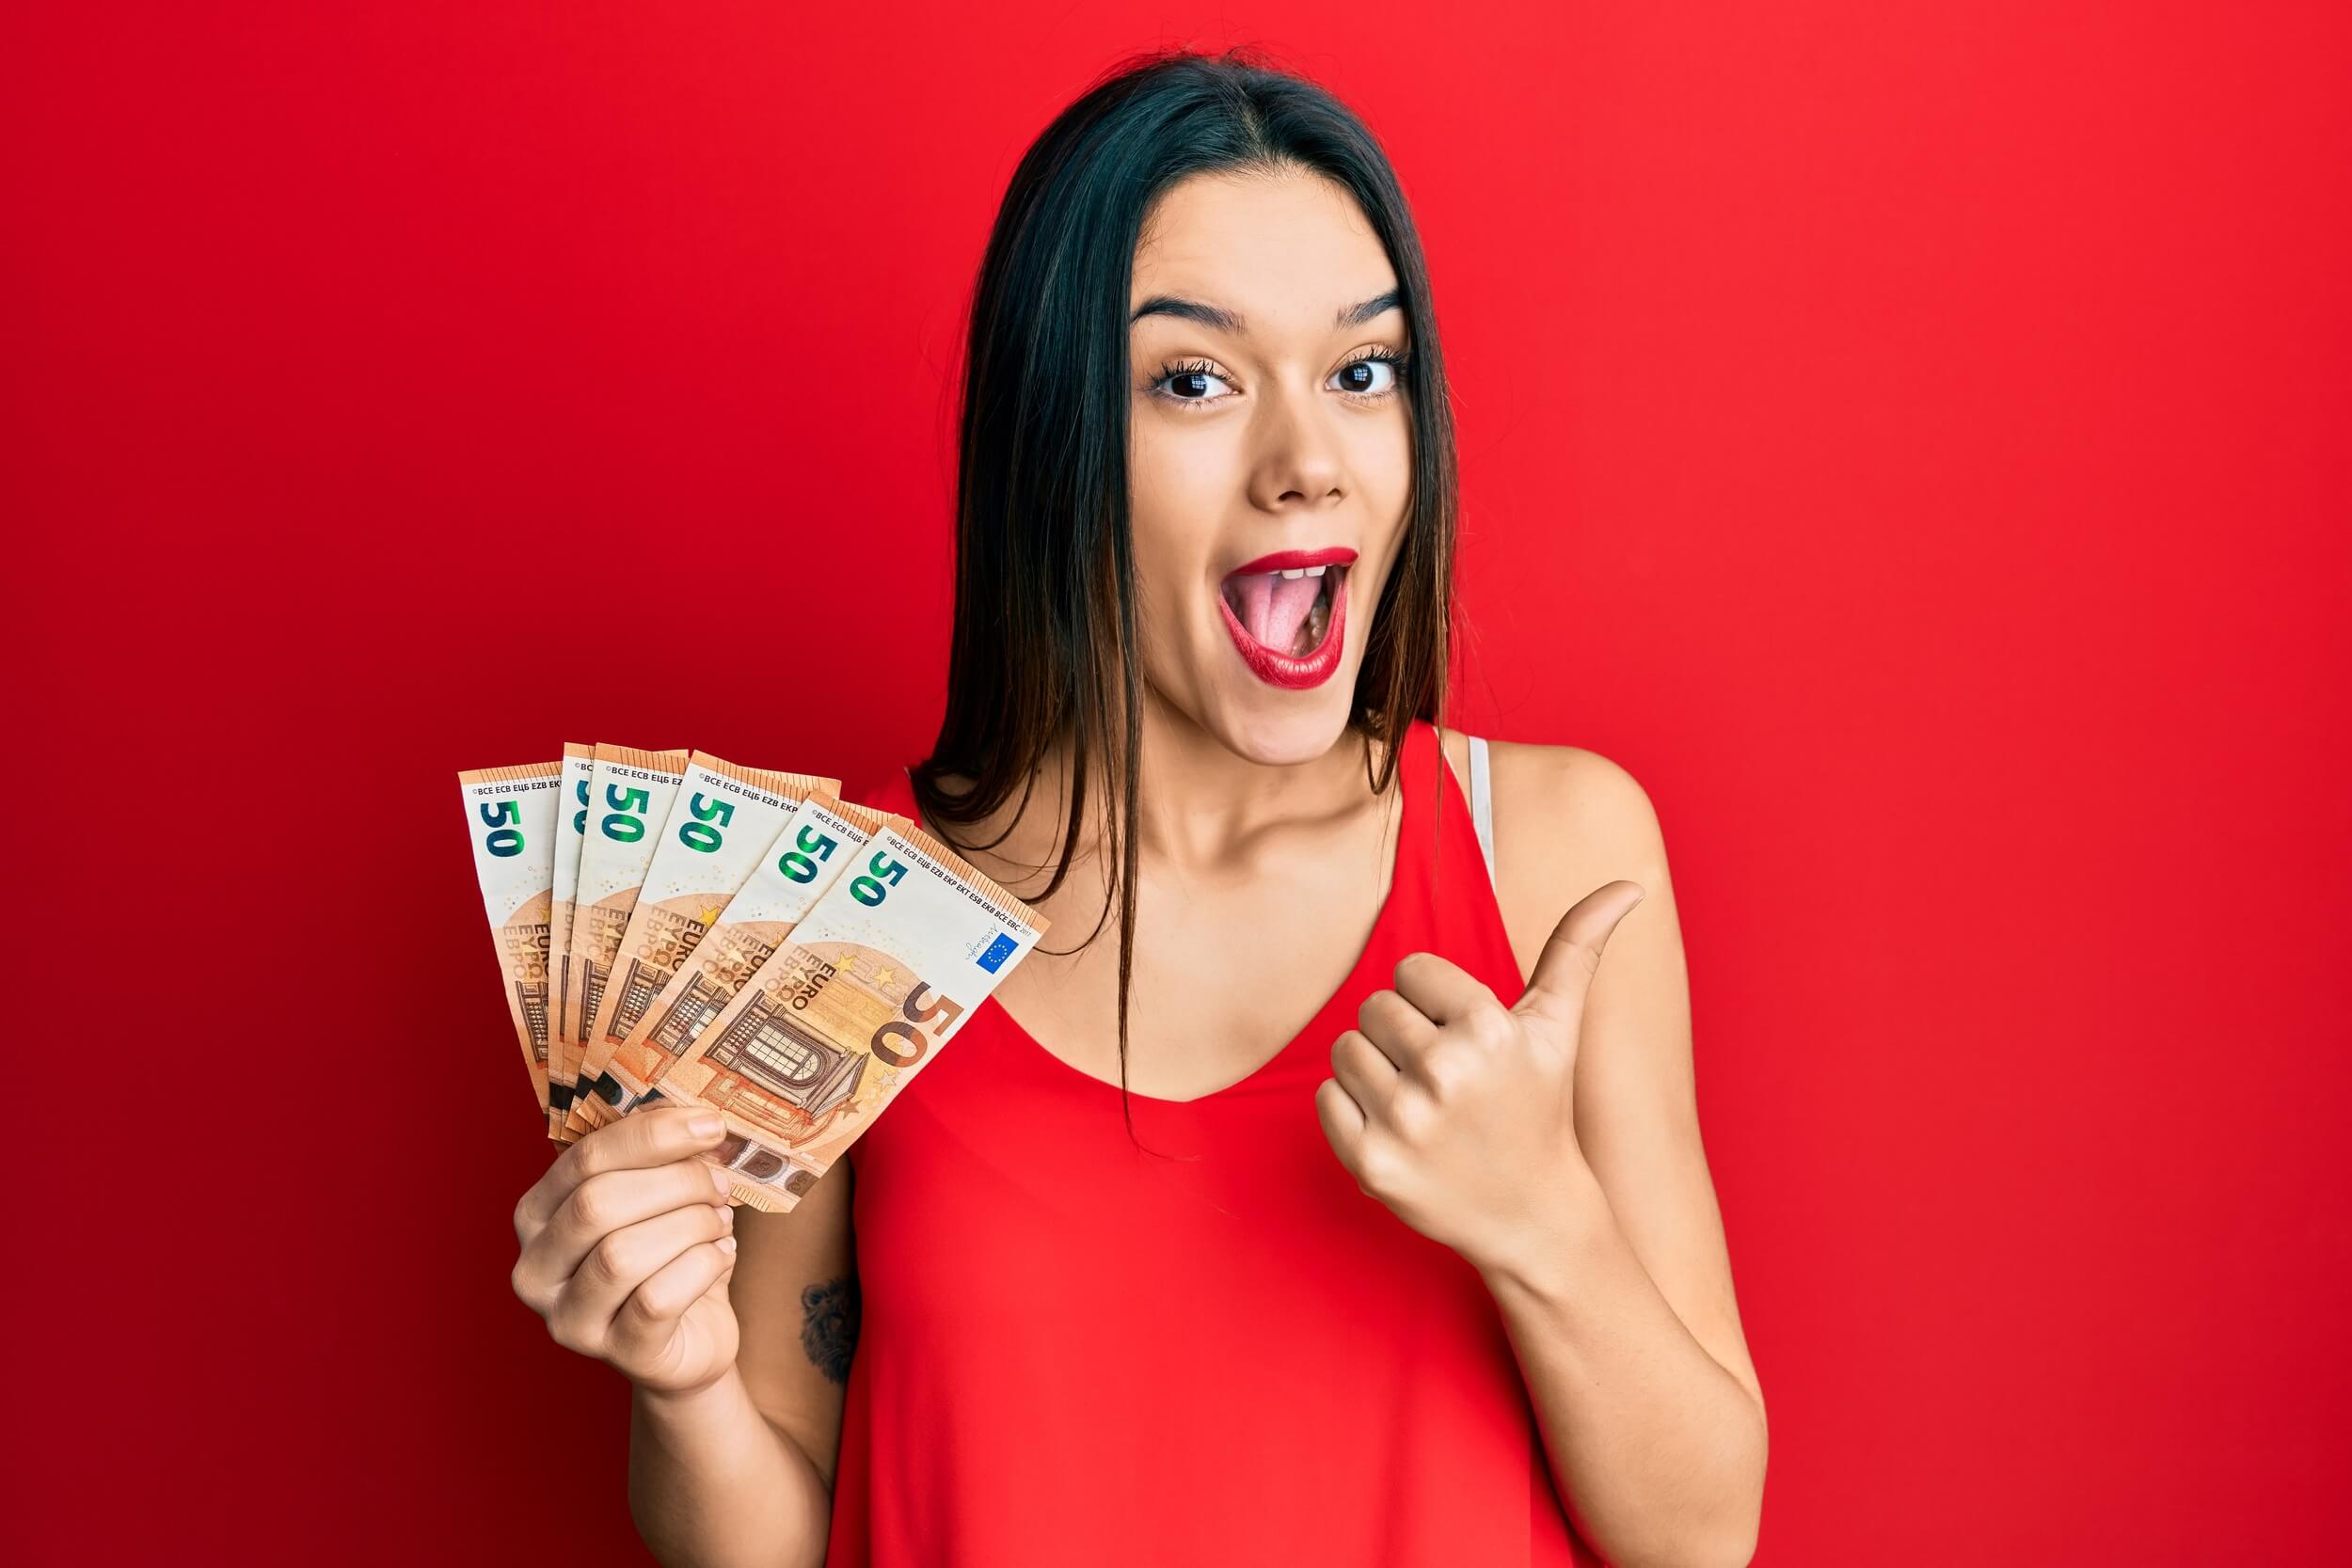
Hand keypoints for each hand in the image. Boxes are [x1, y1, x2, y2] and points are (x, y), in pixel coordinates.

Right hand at [510, 1104, 741, 1394]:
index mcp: (537, 1215)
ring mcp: (569, 1319)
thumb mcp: (660, 1196)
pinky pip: (657, 1300)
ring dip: (690, 1226)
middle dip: (674, 1183)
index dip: (652, 1135)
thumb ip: (661, 1153)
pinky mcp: (616, 1354)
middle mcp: (536, 1270)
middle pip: (597, 1204)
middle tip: (720, 1184)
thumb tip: (692, 1111)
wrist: (691, 1340)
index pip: (584, 1158)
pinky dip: (702, 1267)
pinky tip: (721, 1256)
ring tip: (720, 1223)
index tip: (710, 1125)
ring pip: (622, 1254)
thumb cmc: (670, 1257)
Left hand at [1314, 879, 1644, 1273]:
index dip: (1435, 1002)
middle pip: (1373, 1007)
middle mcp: (1444, 1074)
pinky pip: (1327, 1098)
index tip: (1463, 1038)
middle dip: (1403, 1034)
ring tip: (1420, 1101)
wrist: (1533, 1218)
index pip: (1410, 970)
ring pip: (1346, 1050)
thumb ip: (1578, 946)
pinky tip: (1397, 1130)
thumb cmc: (1540, 1107)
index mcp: (1486, 1029)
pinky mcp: (1371, 1163)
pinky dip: (1351, 1110)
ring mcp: (1404, 1122)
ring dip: (1375, 1070)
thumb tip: (1629, 885)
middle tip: (1442, 1075)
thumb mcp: (1558, 1026)